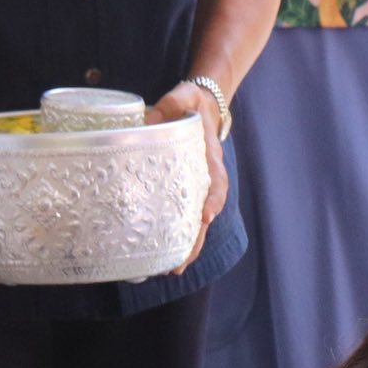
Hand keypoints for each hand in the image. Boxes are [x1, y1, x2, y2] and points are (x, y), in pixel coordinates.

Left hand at [147, 82, 227, 274]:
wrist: (203, 107)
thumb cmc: (192, 103)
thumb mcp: (185, 96)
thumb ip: (173, 102)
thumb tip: (150, 117)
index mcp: (209, 157)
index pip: (216, 182)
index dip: (213, 199)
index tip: (206, 214)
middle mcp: (206, 179)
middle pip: (205, 216)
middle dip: (195, 242)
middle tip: (179, 265)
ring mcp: (197, 188)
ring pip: (196, 224)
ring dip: (186, 249)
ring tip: (171, 271)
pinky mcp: (185, 192)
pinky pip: (183, 218)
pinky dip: (178, 238)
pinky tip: (163, 256)